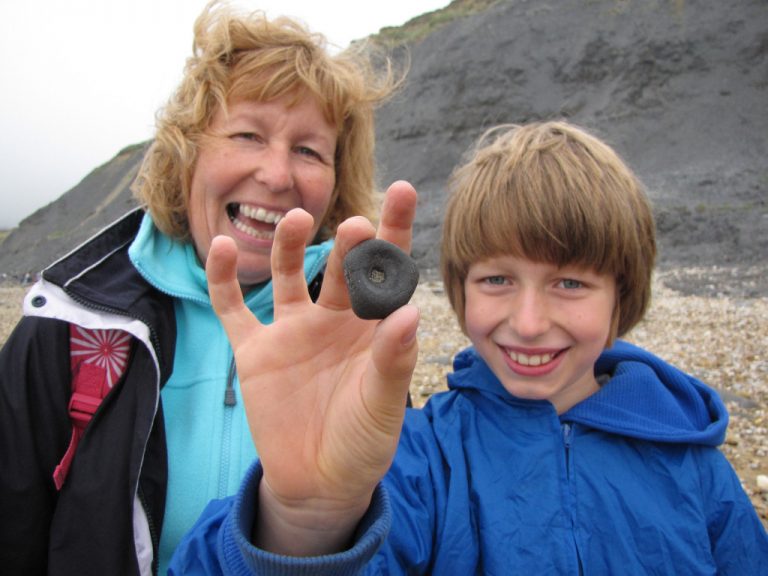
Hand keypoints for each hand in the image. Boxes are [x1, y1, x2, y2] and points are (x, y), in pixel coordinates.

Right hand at [206, 181, 418, 554]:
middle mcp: (333, 318)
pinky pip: (234, 306)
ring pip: (286, 273)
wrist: (317, 482)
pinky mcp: (255, 349)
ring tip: (293, 219)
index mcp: (373, 327)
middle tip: (356, 227)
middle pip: (340, 268)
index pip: (389, 272)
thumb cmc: (362, 441)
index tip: (405, 190)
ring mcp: (292, 330)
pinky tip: (221, 246)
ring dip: (288, 245)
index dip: (396, 232)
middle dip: (348, 246)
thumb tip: (411, 311)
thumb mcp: (382, 406)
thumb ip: (392, 361)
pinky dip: (223, 278)